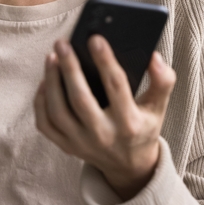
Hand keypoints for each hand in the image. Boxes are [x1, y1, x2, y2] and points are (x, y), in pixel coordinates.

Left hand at [34, 37, 176, 200]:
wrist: (129, 166)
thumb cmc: (143, 126)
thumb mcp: (159, 107)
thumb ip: (163, 81)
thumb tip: (153, 56)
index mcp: (130, 123)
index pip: (116, 87)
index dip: (106, 61)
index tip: (95, 38)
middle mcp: (104, 135)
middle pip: (80, 99)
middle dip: (69, 68)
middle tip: (62, 43)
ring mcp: (81, 144)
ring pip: (58, 111)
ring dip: (51, 82)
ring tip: (51, 57)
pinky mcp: (66, 147)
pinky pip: (45, 124)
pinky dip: (41, 101)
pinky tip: (44, 81)